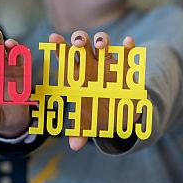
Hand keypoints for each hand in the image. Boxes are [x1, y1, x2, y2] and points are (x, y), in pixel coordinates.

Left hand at [51, 31, 137, 150]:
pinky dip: (128, 47)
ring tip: (102, 44)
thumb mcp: (89, 122)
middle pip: (83, 46)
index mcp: (77, 75)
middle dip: (80, 40)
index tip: (53, 37)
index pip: (65, 59)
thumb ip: (81, 130)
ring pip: (103, 44)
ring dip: (102, 41)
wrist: (118, 110)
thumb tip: (75, 145)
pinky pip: (126, 54)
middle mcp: (91, 64)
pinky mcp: (125, 66)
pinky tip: (128, 41)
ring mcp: (108, 63)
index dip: (59, 47)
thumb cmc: (96, 112)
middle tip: (79, 42)